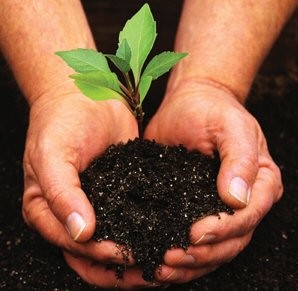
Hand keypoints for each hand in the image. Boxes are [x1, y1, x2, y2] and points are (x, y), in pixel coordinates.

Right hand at [22, 91, 156, 288]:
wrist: (86, 95)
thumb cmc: (61, 121)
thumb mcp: (51, 154)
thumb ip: (61, 194)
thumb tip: (80, 233)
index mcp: (48, 210)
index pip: (73, 246)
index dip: (100, 255)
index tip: (127, 254)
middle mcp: (72, 213)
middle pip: (94, 255)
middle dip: (120, 268)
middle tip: (151, 270)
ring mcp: (99, 204)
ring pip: (117, 241)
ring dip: (138, 254)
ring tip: (164, 259)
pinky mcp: (121, 191)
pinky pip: (134, 217)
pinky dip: (148, 229)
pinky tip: (167, 234)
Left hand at [145, 80, 282, 283]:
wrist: (190, 103)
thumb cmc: (212, 110)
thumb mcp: (231, 126)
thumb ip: (240, 159)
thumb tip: (238, 199)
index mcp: (259, 182)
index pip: (247, 217)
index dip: (223, 229)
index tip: (196, 233)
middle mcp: (241, 201)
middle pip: (230, 241)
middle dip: (202, 254)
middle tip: (172, 256)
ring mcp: (215, 207)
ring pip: (210, 249)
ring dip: (188, 263)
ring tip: (161, 266)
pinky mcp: (190, 207)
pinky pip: (188, 237)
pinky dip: (176, 252)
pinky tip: (156, 259)